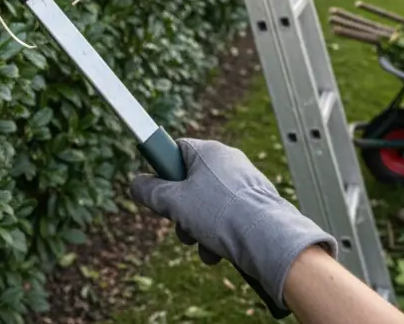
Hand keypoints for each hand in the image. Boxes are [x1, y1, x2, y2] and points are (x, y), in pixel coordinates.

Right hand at [130, 138, 335, 305]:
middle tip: (178, 223)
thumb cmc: (221, 214)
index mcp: (209, 151)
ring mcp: (244, 185)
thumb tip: (136, 184)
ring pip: (206, 205)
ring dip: (196, 228)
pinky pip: (226, 218)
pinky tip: (217, 251)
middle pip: (190, 182)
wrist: (267, 239)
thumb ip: (150, 191)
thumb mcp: (174, 202)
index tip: (157, 189)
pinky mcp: (255, 206)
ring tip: (201, 244)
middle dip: (180, 210)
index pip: (176, 150)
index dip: (162, 171)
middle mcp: (229, 163)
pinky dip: (217, 235)